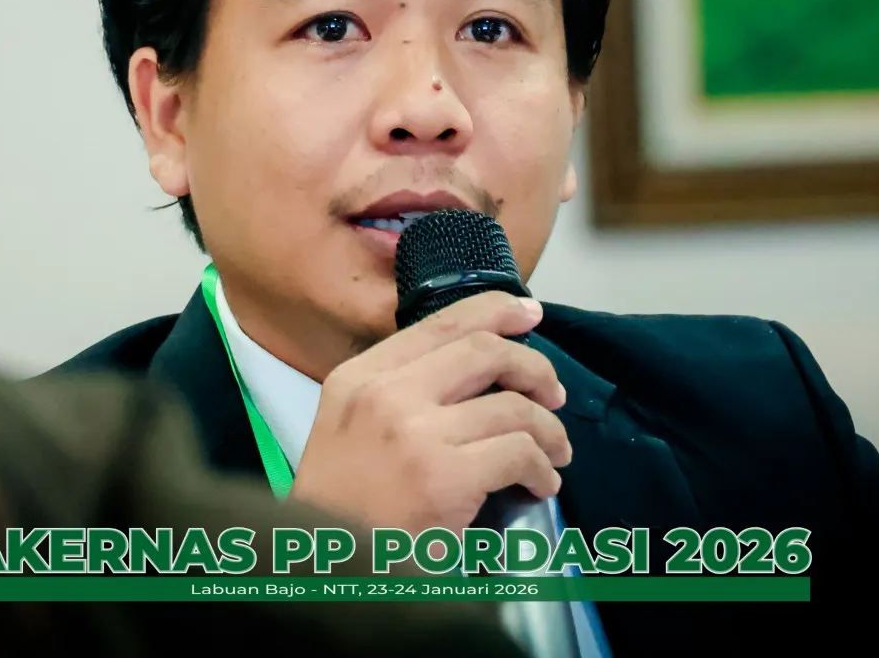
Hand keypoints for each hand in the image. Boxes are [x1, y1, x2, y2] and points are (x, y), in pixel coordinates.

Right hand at [288, 291, 570, 533]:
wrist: (323, 567)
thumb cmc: (342, 506)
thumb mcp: (350, 426)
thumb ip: (399, 390)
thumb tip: (479, 366)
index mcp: (358, 377)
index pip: (439, 323)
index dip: (495, 311)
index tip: (529, 314)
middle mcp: (384, 394)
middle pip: (484, 351)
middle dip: (534, 368)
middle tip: (554, 395)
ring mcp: (415, 434)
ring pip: (513, 406)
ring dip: (549, 429)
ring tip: (554, 452)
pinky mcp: (444, 477)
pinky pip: (519, 452)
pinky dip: (542, 468)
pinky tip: (540, 484)